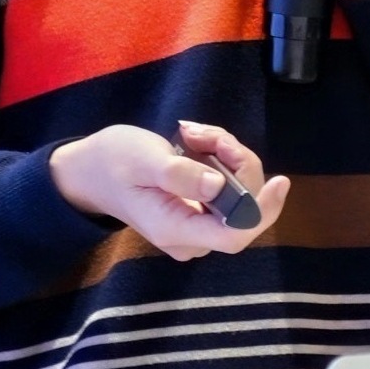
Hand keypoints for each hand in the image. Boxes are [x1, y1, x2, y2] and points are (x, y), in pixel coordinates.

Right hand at [46, 119, 289, 259]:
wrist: (90, 171)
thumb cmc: (112, 162)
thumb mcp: (142, 159)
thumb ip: (180, 174)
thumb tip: (220, 186)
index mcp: (175, 229)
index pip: (234, 235)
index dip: (262, 211)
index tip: (279, 181)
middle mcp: (192, 236)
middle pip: (243, 207)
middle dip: (234, 162)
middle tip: (200, 132)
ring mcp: (198, 226)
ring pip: (240, 192)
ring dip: (225, 154)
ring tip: (191, 133)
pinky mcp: (202, 212)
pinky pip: (230, 186)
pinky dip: (221, 158)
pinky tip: (195, 142)